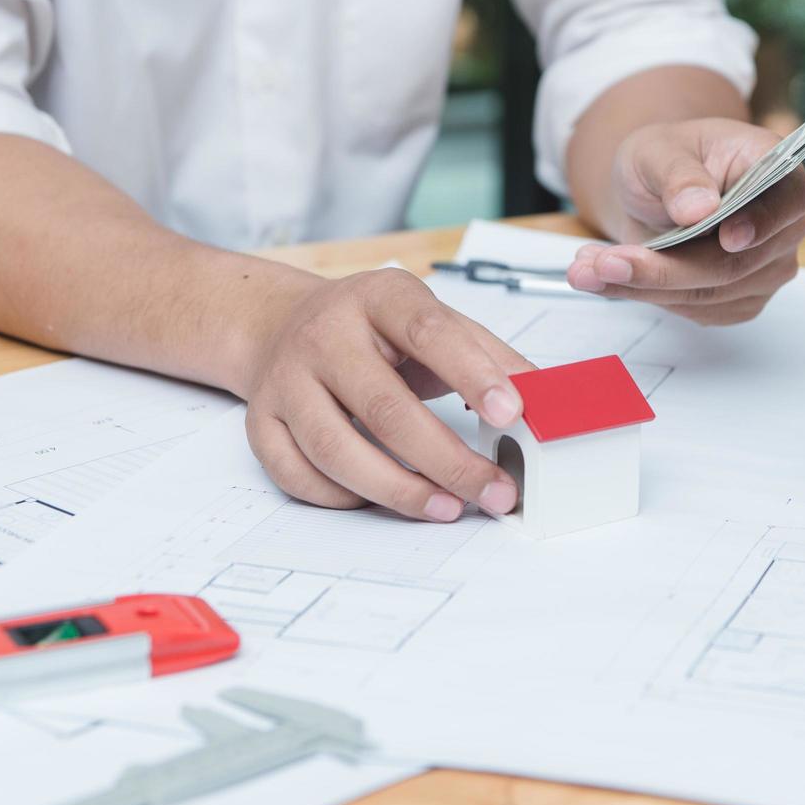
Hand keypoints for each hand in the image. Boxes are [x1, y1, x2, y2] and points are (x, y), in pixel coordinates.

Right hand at [242, 269, 535, 520]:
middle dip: (447, 460)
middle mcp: (323, 335)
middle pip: (384, 408)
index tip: (513, 414)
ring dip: (399, 490)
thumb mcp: (434, 322)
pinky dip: (343, 498)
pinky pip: (297, 474)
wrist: (284, 325)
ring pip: (336, 450)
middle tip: (494, 490)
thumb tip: (544, 399)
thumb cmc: (375, 331)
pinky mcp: (260, 421)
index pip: (428, 332)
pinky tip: (384, 500)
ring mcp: (285, 380)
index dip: (473, 374)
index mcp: (377, 297)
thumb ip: (488, 356)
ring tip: (449, 507)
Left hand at [566, 118, 804, 323]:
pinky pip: (695, 310)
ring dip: (642, 286)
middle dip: (665, 269)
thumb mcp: (658, 150)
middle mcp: (782, 226)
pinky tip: (609, 278)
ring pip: (708, 294)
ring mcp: (766, 268)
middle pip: (735, 263)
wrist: (653, 191)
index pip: (786, 202)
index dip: (761, 223)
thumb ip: (679, 175)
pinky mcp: (739, 299)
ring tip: (587, 267)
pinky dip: (645, 297)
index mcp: (777, 170)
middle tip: (604, 262)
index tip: (727, 237)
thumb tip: (699, 208)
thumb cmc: (666, 158)